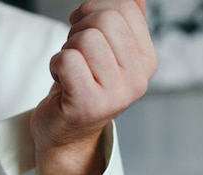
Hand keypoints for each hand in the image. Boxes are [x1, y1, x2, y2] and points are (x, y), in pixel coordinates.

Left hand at [31, 0, 157, 174]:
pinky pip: (67, 59)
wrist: (66, 134)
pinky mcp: (88, 103)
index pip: (125, 7)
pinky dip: (55, 65)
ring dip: (67, 50)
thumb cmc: (83, 87)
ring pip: (84, 38)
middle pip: (104, 19)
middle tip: (76, 54)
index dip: (94, 11)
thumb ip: (123, 23)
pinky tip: (61, 81)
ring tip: (70, 71)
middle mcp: (137, 79)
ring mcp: (115, 94)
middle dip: (80, 29)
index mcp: (147, 61)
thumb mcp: (108, 52)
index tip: (85, 34)